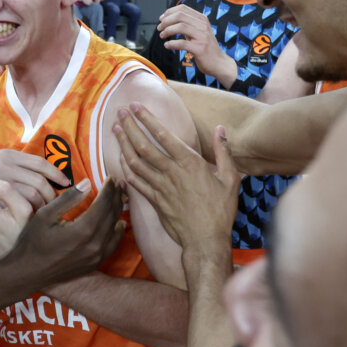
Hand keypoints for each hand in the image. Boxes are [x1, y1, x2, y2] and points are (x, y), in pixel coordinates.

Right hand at [0, 178, 125, 286]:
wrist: (27, 273)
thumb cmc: (32, 241)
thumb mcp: (45, 215)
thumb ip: (68, 198)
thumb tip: (88, 183)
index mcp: (83, 229)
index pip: (104, 203)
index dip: (109, 189)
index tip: (111, 178)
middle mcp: (95, 243)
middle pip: (112, 214)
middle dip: (116, 196)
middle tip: (119, 183)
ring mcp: (96, 256)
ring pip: (115, 229)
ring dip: (118, 212)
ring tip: (119, 198)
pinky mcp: (94, 263)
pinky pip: (112, 244)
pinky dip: (117, 232)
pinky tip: (118, 224)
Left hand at [114, 104, 239, 249]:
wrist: (205, 240)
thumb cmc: (220, 210)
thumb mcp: (230, 179)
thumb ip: (223, 152)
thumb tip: (220, 129)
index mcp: (190, 164)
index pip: (164, 135)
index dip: (147, 119)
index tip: (136, 106)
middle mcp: (171, 173)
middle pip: (144, 146)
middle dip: (130, 127)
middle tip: (120, 113)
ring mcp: (160, 188)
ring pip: (135, 162)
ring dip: (124, 144)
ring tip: (115, 130)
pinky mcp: (154, 201)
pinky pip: (135, 182)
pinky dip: (126, 169)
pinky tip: (120, 159)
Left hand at [157, 4, 236, 85]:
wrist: (218, 62)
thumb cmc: (205, 47)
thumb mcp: (199, 31)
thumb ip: (187, 24)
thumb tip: (168, 18)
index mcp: (202, 19)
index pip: (183, 8)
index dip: (169, 12)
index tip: (162, 19)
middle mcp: (203, 25)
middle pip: (180, 16)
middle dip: (166, 21)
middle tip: (159, 28)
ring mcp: (202, 37)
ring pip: (180, 27)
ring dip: (167, 31)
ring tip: (162, 36)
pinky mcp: (200, 49)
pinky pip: (182, 43)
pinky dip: (172, 44)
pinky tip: (167, 45)